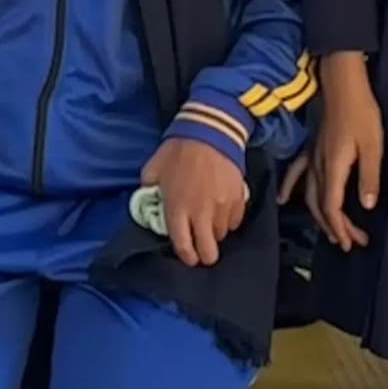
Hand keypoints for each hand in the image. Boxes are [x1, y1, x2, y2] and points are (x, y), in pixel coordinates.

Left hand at [143, 136, 250, 269]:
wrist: (210, 131)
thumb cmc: (178, 150)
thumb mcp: (153, 169)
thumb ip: (149, 190)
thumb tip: (150, 202)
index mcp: (177, 208)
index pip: (183, 246)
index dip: (187, 257)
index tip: (189, 257)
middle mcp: (201, 213)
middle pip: (209, 251)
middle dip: (205, 255)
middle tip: (202, 248)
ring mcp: (222, 208)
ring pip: (222, 236)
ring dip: (215, 233)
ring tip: (209, 221)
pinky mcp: (238, 200)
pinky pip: (235, 222)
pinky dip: (228, 221)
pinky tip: (222, 211)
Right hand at [306, 53, 382, 252]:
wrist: (343, 83)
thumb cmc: (361, 111)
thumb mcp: (372, 145)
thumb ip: (368, 177)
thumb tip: (367, 206)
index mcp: (333, 167)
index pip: (332, 206)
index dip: (341, 228)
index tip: (352, 243)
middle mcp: (318, 165)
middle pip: (321, 205)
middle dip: (334, 227)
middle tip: (350, 243)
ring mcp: (312, 157)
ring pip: (309, 194)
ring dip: (319, 216)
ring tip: (331, 232)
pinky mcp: (311, 148)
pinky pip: (297, 173)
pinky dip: (291, 188)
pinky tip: (284, 199)